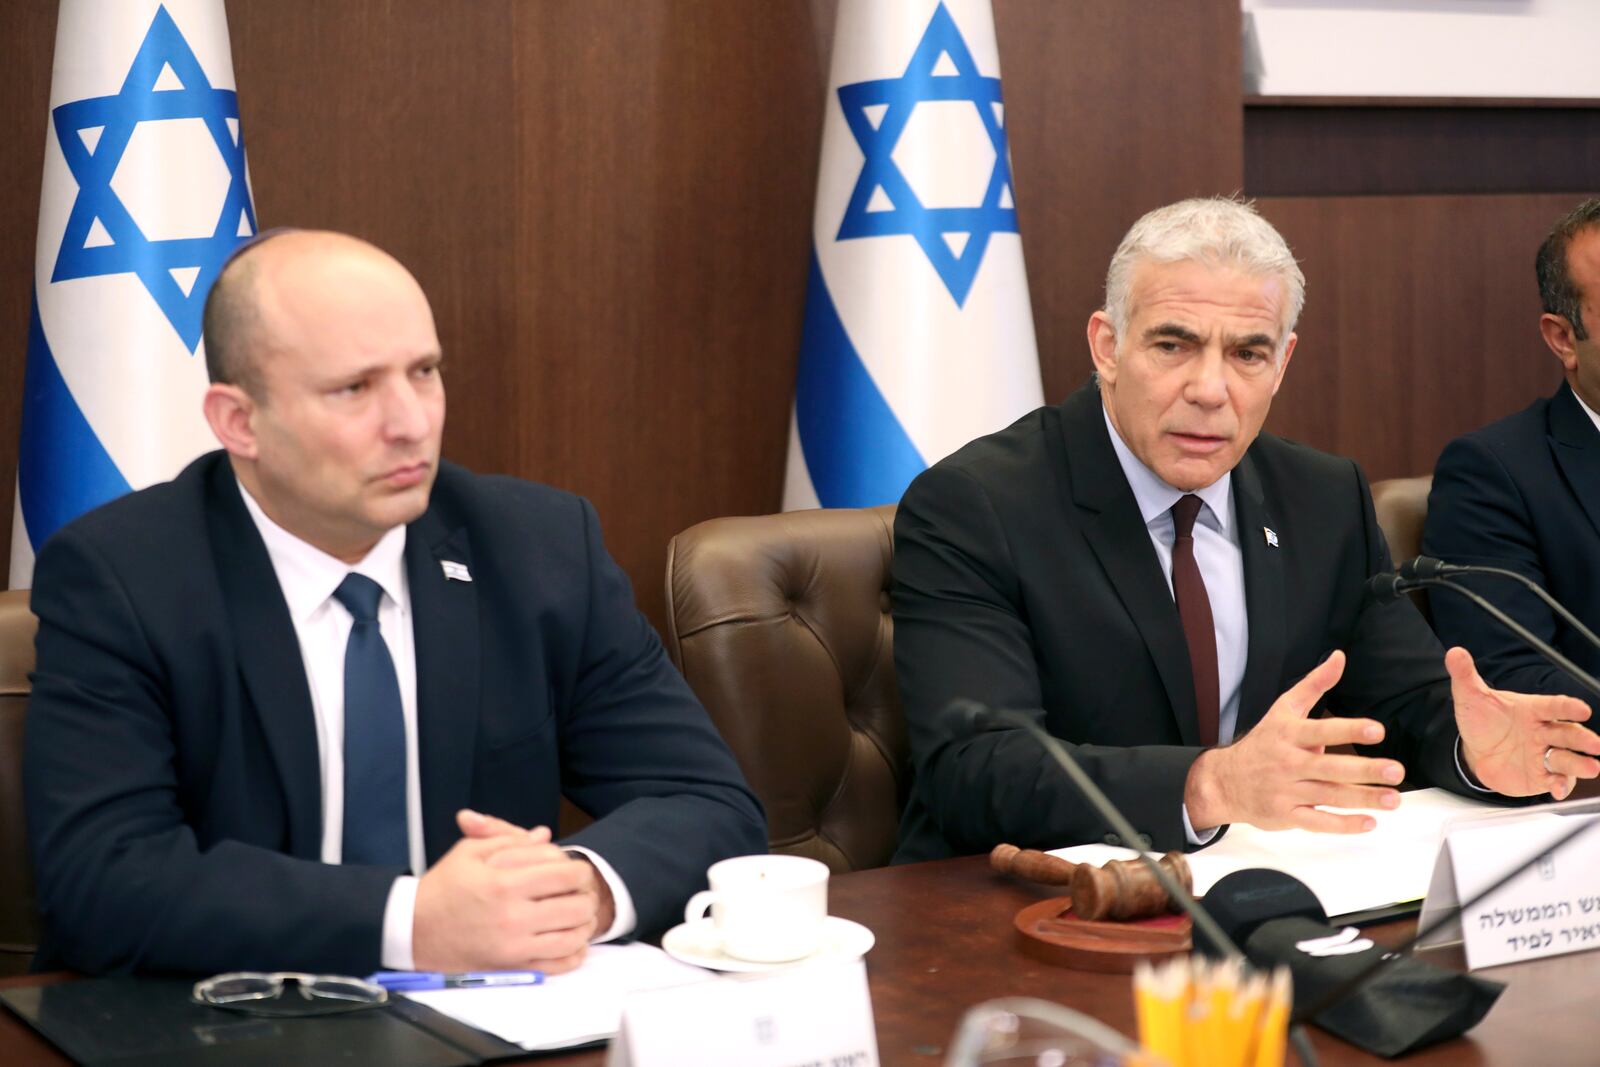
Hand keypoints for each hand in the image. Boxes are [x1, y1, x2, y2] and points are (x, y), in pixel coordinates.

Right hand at [411, 809, 601, 972]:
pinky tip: (572, 939)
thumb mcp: (469, 851)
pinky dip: (574, 952)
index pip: (564, 874)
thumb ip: (509, 839)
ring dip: (585, 923)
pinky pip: (559, 965)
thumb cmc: (443, 887)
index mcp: (504, 883)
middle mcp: (513, 917)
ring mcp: (514, 947)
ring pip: (574, 937)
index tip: (574, 869)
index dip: (579, 869)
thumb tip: (544, 835)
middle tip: (581, 891)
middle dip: (586, 895)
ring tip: (579, 913)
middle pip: (576, 906)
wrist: (414, 930)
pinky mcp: (512, 968)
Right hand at [1184, 651, 1405, 833]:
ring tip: (1393, 799)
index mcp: (1289, 734)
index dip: (1350, 731)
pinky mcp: (1286, 815)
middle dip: (1365, 770)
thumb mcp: (1283, 709)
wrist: (1224, 780)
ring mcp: (1286, 791)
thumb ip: (1314, 684)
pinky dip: (1343, 825)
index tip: (1378, 731)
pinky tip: (1369, 822)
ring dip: (1363, 799)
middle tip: (1396, 771)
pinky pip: (1317, 822)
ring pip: (1329, 796)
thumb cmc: (1262, 743)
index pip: (1322, 730)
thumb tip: (1339, 656)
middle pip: (1330, 767)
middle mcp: (1288, 762)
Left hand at [1447, 646, 1599, 799]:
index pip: (1554, 706)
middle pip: (1568, 733)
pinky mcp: (1542, 775)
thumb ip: (1465, 675)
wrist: (1475, 750)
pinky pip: (1556, 780)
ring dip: (1580, 763)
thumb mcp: (1470, 697)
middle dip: (1583, 739)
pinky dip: (1560, 785)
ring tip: (1592, 767)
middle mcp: (1544, 731)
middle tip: (1595, 744)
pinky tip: (1558, 790)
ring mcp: (1545, 754)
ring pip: (1567, 758)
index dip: (1568, 707)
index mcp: (1533, 710)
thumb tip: (1455, 652)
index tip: (1582, 709)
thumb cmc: (1482, 720)